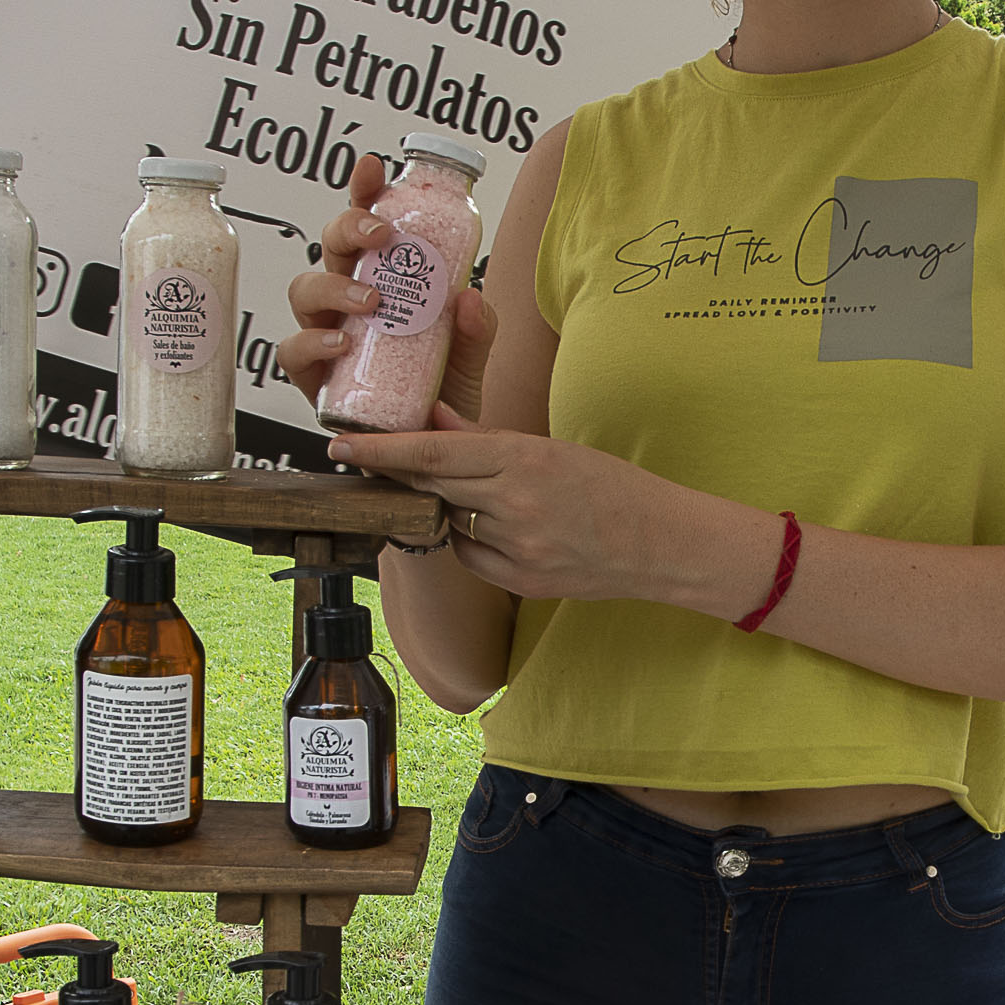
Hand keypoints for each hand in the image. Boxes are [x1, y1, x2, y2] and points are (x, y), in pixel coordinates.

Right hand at [279, 152, 495, 414]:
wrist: (434, 451)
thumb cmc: (444, 394)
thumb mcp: (470, 355)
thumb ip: (477, 328)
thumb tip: (469, 298)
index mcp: (382, 280)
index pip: (368, 226)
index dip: (364, 192)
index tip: (372, 167)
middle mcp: (347, 301)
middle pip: (330, 245)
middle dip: (349, 229)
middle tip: (382, 238)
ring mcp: (325, 335)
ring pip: (304, 289)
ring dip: (334, 285)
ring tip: (370, 301)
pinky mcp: (313, 376)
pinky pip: (293, 350)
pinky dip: (312, 342)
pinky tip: (340, 344)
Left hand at [323, 423, 748, 610]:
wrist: (663, 544)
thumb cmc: (613, 487)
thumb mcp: (551, 449)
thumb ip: (487, 440)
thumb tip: (435, 422)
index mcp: (525, 460)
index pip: (435, 453)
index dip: (382, 451)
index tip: (341, 446)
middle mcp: (515, 505)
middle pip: (432, 488)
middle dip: (396, 475)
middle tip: (366, 462)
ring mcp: (517, 549)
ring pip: (448, 523)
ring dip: (439, 506)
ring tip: (462, 493)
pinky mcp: (520, 582)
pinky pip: (469, 556)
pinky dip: (467, 539)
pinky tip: (489, 528)